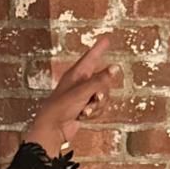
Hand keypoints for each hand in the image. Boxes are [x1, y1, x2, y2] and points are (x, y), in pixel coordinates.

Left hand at [25, 32, 115, 155]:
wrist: (53, 129)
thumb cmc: (61, 107)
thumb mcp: (82, 91)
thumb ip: (100, 80)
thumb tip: (115, 67)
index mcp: (76, 74)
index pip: (91, 57)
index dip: (99, 48)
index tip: (107, 39)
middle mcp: (80, 83)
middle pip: (103, 81)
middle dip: (102, 92)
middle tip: (95, 98)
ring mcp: (83, 96)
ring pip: (103, 96)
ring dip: (97, 105)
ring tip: (85, 110)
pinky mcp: (85, 108)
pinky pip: (99, 108)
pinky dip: (94, 113)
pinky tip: (84, 116)